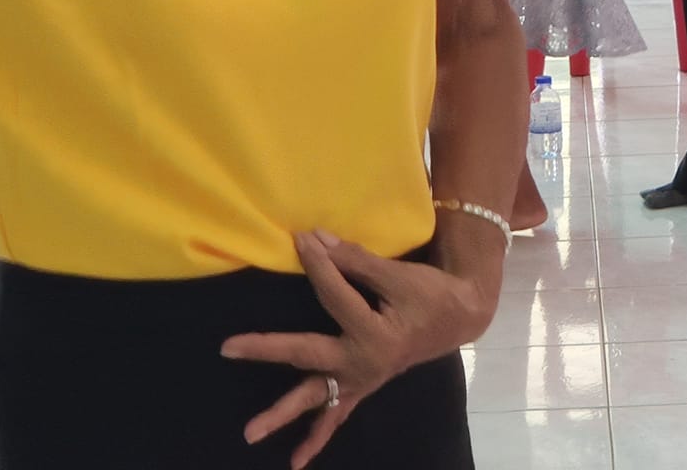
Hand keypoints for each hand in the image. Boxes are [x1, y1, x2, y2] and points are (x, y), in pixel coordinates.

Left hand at [222, 232, 495, 467]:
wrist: (459, 318)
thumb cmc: (430, 294)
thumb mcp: (398, 274)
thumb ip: (356, 261)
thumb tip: (316, 240)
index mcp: (374, 334)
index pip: (334, 294)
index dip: (318, 264)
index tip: (300, 239)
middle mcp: (363, 363)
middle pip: (305, 354)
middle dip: (265, 350)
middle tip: (227, 348)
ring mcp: (361, 380)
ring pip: (315, 399)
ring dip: (281, 415)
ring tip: (249, 433)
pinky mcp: (362, 387)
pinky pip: (336, 417)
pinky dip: (316, 439)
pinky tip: (295, 461)